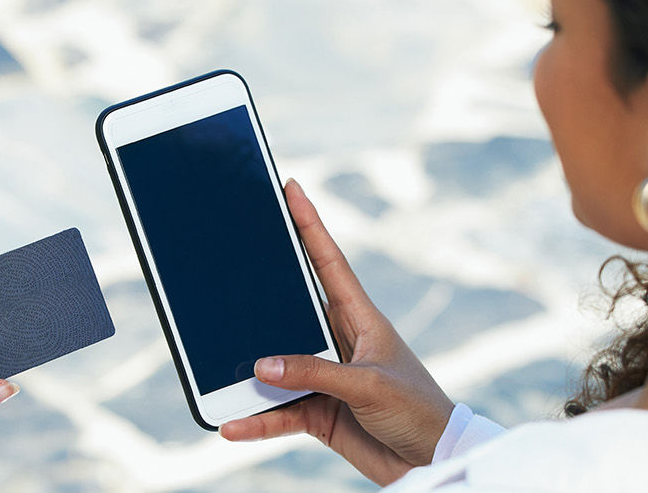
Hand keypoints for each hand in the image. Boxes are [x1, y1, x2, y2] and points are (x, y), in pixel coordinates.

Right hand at [221, 180, 455, 485]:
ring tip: (215, 364)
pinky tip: (233, 423)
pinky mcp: (318, 410)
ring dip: (249, 369)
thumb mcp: (369, 385)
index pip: (328, 261)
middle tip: (226, 262)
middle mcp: (338, 340)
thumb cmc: (417, 409)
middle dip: (259, 288)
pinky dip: (256, 418)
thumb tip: (263, 364)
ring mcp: (325, 376)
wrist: (432, 459)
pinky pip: (278, 411)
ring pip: (275, 364)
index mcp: (361, 318)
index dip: (310, 224)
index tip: (291, 188)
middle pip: (289, 307)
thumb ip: (315, 373)